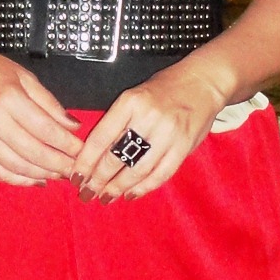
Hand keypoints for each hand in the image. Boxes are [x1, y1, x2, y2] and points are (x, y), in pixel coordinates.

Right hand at [0, 40, 83, 185]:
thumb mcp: (23, 76)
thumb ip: (49, 103)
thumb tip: (73, 126)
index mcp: (8, 98)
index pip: (45, 130)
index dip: (67, 144)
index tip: (82, 151)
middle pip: (34, 153)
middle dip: (59, 165)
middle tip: (76, 169)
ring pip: (18, 167)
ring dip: (43, 175)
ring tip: (60, 175)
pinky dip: (20, 180)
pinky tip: (36, 180)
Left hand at [70, 64, 226, 202]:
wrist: (203, 82)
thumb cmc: (162, 91)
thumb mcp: (133, 98)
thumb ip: (116, 125)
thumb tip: (91, 158)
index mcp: (129, 102)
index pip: (100, 138)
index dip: (85, 162)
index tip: (76, 178)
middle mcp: (148, 117)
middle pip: (116, 157)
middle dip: (98, 180)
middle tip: (87, 193)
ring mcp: (168, 133)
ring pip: (136, 170)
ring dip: (118, 188)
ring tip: (106, 197)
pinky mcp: (184, 146)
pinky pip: (160, 174)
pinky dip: (143, 188)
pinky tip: (130, 194)